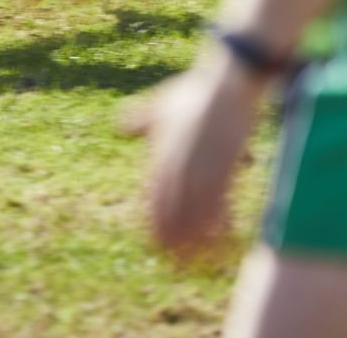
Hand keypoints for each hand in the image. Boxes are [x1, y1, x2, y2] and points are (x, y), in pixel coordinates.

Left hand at [123, 59, 262, 259]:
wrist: (224, 83)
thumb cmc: (193, 93)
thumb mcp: (159, 106)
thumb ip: (140, 121)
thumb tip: (121, 127)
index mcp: (159, 154)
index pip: (151, 197)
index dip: (153, 223)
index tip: (154, 243)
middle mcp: (175, 165)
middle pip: (169, 211)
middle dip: (171, 238)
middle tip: (173, 262)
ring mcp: (199, 168)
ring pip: (193, 214)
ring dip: (194, 240)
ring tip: (195, 261)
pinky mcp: (224, 168)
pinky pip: (220, 204)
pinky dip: (220, 224)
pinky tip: (222, 241)